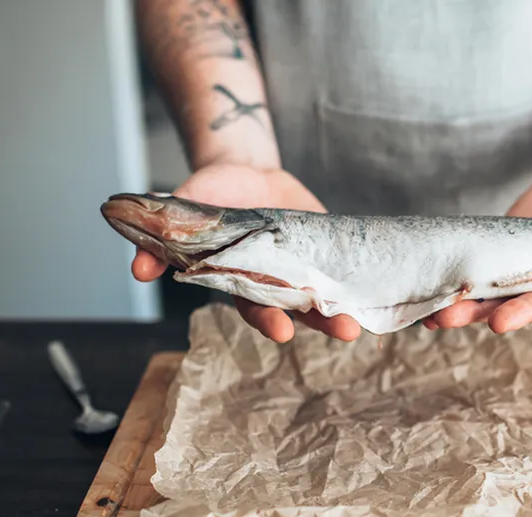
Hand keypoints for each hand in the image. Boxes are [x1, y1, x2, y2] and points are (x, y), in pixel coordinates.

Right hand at [130, 163, 361, 342]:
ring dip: (350, 307)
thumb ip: (163, 241)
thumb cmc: (209, 192)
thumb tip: (138, 269)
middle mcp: (276, 280)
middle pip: (302, 309)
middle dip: (323, 321)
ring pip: (329, 295)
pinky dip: (370, 281)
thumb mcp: (183, 207)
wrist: (244, 169)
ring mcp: (305, 266)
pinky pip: (352, 269)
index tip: (283, 332)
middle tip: (346, 330)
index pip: (255, 306)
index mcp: (241, 279)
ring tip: (370, 318)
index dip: (268, 319)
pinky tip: (393, 291)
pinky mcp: (330, 248)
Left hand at [425, 165, 531, 332]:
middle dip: (476, 313)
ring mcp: (516, 266)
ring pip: (483, 291)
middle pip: (506, 302)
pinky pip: (471, 266)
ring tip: (426, 311)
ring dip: (455, 303)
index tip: (499, 322)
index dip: (524, 311)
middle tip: (446, 319)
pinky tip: (422, 284)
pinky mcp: (496, 248)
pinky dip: (450, 276)